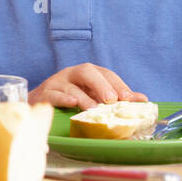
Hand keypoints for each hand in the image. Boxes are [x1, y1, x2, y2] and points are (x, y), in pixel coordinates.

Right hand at [29, 63, 148, 108]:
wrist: (39, 103)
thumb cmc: (71, 99)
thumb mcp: (93, 96)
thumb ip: (116, 97)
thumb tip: (142, 99)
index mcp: (87, 73)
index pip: (105, 73)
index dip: (117, 84)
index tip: (129, 99)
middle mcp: (72, 74)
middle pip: (87, 71)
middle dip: (101, 85)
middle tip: (112, 101)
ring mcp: (57, 83)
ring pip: (71, 85)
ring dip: (85, 98)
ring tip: (95, 109)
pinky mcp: (44, 94)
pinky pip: (53, 94)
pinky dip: (63, 98)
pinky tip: (72, 103)